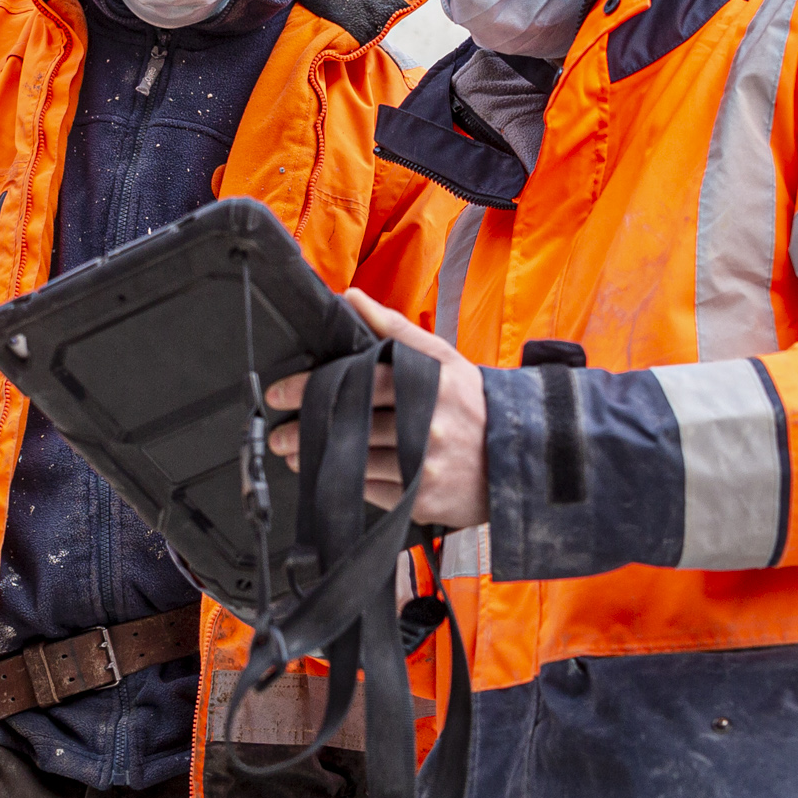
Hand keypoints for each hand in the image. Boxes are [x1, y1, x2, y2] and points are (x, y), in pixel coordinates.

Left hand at [265, 291, 489, 528]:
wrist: (518, 457)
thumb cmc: (474, 404)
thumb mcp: (443, 359)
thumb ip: (395, 329)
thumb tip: (351, 297)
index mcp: (427, 384)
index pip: (358, 380)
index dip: (312, 387)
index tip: (279, 394)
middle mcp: (426, 425)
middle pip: (349, 425)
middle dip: (304, 431)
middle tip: (278, 434)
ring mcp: (423, 465)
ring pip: (355, 463)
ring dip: (318, 460)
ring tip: (295, 454)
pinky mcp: (422, 500)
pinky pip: (372, 492)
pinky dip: (348, 484)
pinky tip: (332, 477)